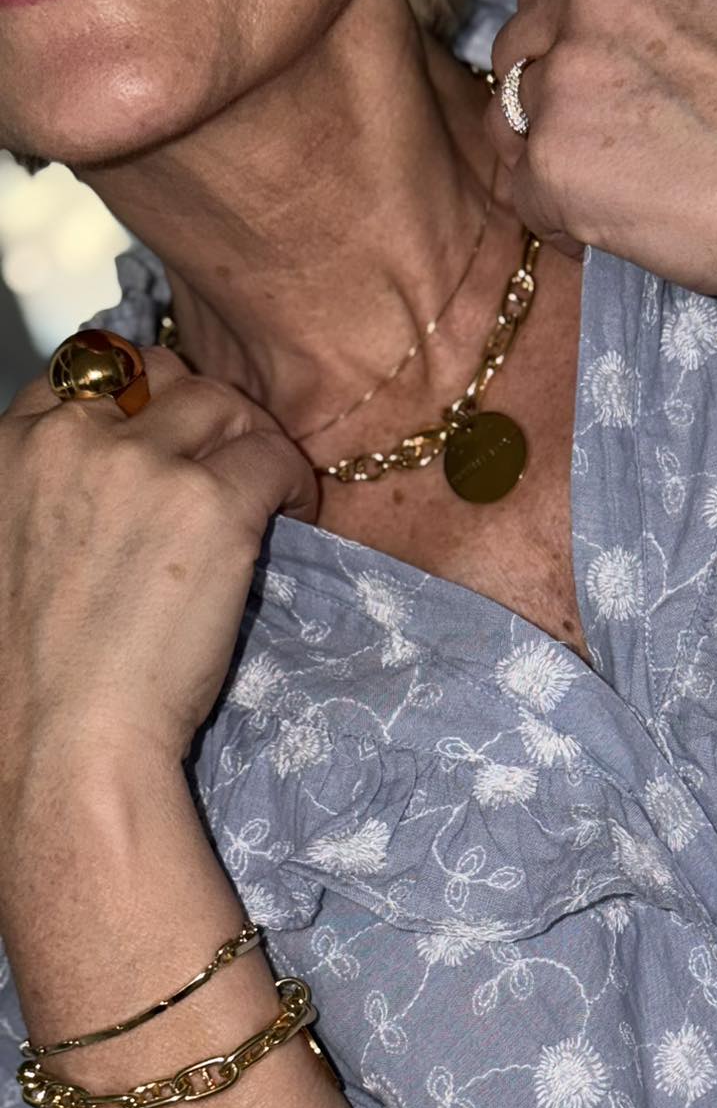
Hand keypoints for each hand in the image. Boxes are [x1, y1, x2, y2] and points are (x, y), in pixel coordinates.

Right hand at [0, 349, 316, 802]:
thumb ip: (54, 497)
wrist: (66, 736)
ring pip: (222, 402)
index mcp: (12, 449)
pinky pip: (273, 456)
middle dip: (203, 408)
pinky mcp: (210, 504)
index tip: (173, 438)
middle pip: (160, 374)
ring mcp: (142, 464)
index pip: (84, 371)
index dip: (142, 400)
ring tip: (271, 489)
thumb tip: (121, 492)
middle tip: (233, 459)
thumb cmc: (39, 675)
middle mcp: (70, 437)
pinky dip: (294, 479)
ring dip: (254, 438)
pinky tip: (296, 514)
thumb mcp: (14, 553)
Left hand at [486, 0, 716, 306]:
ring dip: (549, 164)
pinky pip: (522, 196)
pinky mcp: (556, 161)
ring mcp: (566, 79)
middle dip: (544, 103)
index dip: (550, 31)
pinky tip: (612, 232)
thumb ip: (652, 17)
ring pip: (510, 124)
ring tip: (613, 199)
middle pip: (516, 49)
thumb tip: (609, 61)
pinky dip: (558, 222)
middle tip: (601, 154)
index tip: (571, 71)